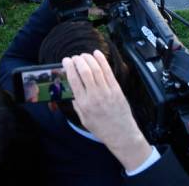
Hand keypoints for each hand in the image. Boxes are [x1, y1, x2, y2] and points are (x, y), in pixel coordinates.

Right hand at [63, 50, 151, 171]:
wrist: (121, 134)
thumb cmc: (102, 128)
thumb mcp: (84, 119)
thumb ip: (77, 104)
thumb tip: (73, 90)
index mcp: (84, 104)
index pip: (74, 80)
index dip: (69, 67)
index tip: (66, 61)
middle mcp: (94, 96)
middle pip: (84, 71)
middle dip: (78, 60)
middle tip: (75, 57)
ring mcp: (107, 92)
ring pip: (96, 69)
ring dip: (88, 59)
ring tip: (84, 55)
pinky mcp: (116, 89)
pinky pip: (108, 71)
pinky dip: (102, 60)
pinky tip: (97, 54)